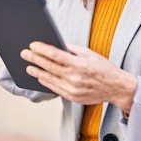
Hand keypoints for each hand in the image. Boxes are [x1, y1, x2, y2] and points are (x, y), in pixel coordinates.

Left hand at [21, 41, 137, 111]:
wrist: (116, 88)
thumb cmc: (103, 68)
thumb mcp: (90, 53)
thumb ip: (72, 49)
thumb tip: (56, 44)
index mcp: (79, 63)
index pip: (55, 55)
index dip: (42, 49)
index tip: (32, 45)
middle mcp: (75, 77)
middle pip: (49, 66)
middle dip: (34, 59)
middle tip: (24, 53)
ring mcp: (72, 89)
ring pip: (49, 79)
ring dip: (37, 72)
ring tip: (28, 66)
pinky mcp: (72, 97)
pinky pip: (54, 88)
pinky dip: (45, 82)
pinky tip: (40, 76)